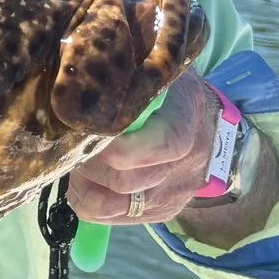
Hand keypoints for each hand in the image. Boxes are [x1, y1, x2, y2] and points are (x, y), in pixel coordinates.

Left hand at [67, 70, 221, 227]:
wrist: (212, 125)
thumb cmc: (174, 90)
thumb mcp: (161, 70)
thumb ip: (132, 70)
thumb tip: (85, 58)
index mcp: (184, 124)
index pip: (156, 145)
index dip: (112, 144)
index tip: (83, 126)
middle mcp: (183, 166)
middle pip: (123, 180)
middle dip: (86, 163)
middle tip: (67, 143)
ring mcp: (173, 194)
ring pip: (112, 206)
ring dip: (81, 187)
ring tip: (72, 163)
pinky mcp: (162, 212)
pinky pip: (114, 219)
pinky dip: (89, 204)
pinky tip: (83, 181)